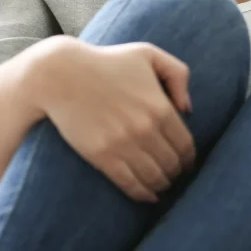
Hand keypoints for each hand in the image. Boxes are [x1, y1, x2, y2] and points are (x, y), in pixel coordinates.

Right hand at [33, 36, 195, 202]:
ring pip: (153, 177)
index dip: (189, 158)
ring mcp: (123, 144)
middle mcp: (145, 129)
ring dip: (161, 185)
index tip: (187, 163)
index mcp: (160, 106)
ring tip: (162, 185)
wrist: (61, 75)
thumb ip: (178, 74)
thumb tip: (188, 109)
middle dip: (176, 173)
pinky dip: (142, 194)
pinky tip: (148, 196)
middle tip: (174, 175)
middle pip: (171, 163)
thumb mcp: (149, 54)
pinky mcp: (102, 156)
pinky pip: (129, 183)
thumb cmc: (107, 61)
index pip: (185, 144)